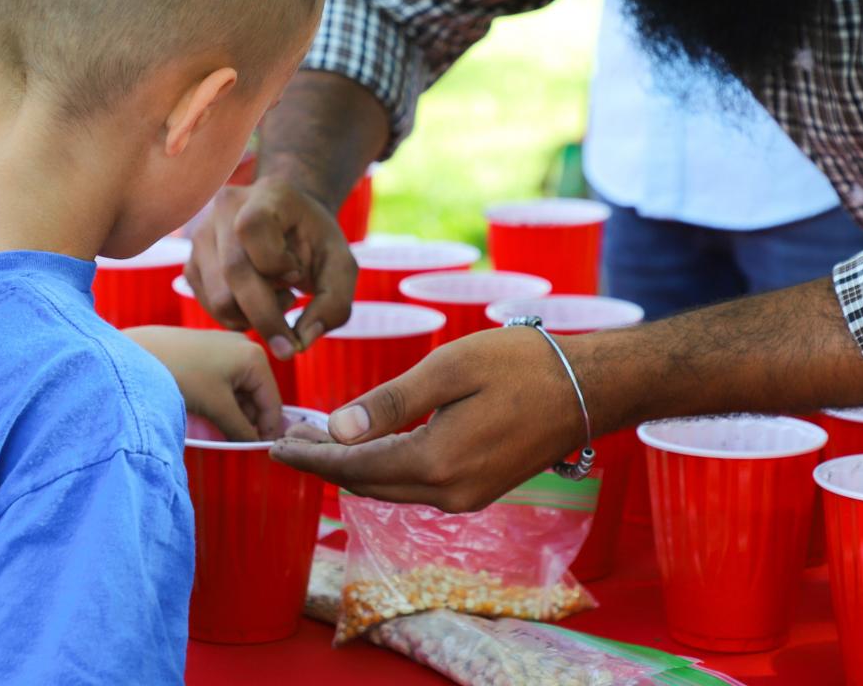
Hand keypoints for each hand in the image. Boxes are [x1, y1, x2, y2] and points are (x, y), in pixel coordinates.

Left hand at [124, 326, 284, 440]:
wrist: (137, 354)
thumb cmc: (182, 376)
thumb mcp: (216, 407)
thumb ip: (241, 429)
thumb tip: (256, 445)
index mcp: (255, 358)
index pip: (272, 402)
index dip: (267, 430)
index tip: (258, 453)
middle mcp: (245, 347)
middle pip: (256, 395)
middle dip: (247, 420)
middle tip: (233, 443)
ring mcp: (225, 346)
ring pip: (239, 388)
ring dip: (233, 411)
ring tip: (216, 429)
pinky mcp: (207, 349)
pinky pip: (224, 380)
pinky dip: (220, 399)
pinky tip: (206, 412)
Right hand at [183, 179, 355, 358]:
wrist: (290, 222)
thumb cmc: (317, 242)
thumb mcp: (341, 266)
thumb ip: (334, 304)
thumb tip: (301, 341)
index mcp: (266, 195)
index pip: (253, 228)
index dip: (276, 262)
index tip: (297, 274)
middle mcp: (225, 209)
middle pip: (234, 273)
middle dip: (267, 315)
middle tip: (291, 340)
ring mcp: (201, 235)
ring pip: (219, 298)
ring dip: (253, 316)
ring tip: (278, 299)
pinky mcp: (191, 263)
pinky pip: (210, 306)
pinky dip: (239, 318)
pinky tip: (260, 300)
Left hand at [270, 327, 589, 511]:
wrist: (589, 388)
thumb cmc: (523, 364)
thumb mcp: (451, 368)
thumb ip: (391, 401)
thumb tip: (337, 428)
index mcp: (435, 462)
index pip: (354, 465)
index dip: (311, 457)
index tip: (273, 446)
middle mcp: (447, 493)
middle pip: (367, 485)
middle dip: (325, 464)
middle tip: (287, 441)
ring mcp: (466, 497)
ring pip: (391, 488)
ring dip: (353, 467)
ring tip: (318, 442)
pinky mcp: (479, 491)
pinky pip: (416, 486)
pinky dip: (384, 469)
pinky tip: (370, 447)